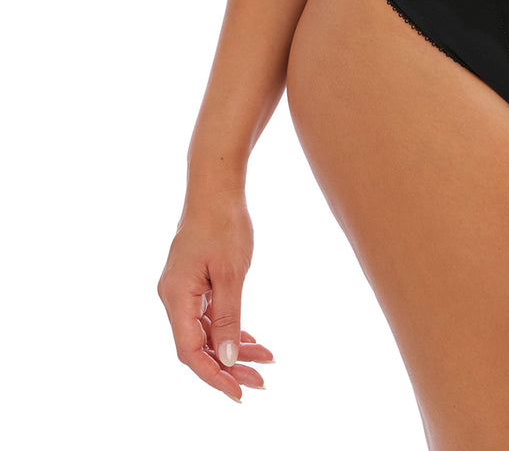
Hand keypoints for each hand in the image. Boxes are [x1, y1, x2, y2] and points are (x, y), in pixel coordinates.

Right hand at [157, 197, 271, 401]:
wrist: (216, 186)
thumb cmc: (223, 223)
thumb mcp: (231, 272)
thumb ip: (229, 317)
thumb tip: (227, 359)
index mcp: (176, 298)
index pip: (191, 352)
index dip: (214, 376)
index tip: (240, 392)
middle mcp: (173, 298)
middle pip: (198, 346)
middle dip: (228, 367)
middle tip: (261, 381)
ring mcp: (182, 290)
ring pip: (206, 331)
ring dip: (233, 348)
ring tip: (264, 360)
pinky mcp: (194, 281)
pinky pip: (209, 315)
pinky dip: (230, 328)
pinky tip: (250, 340)